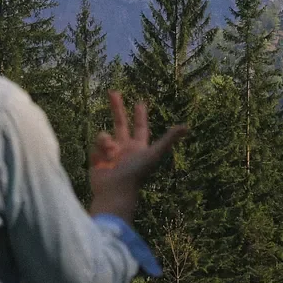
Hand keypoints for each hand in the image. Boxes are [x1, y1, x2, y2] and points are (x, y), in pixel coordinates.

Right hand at [88, 91, 186, 222]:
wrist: (114, 191)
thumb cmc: (135, 173)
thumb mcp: (154, 153)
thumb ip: (169, 139)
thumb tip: (187, 126)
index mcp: (138, 147)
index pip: (140, 127)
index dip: (140, 116)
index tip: (140, 103)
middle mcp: (125, 149)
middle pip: (120, 123)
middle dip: (116, 108)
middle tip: (112, 92)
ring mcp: (110, 153)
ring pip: (104, 135)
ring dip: (106, 141)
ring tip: (111, 154)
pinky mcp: (97, 159)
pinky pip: (95, 145)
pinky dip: (99, 150)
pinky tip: (103, 161)